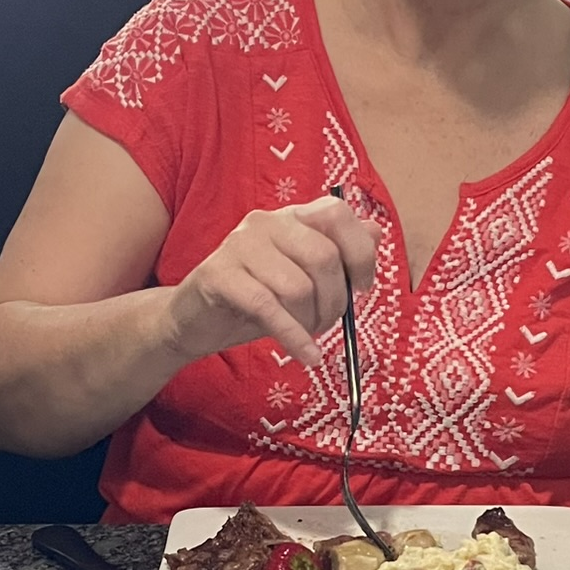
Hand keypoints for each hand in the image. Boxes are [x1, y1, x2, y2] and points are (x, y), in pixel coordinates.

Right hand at [163, 196, 381, 368]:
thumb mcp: (302, 277)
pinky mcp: (219, 274)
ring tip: (304, 334)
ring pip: (298, 287)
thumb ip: (338, 254)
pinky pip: (269, 308)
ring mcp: (240, 245)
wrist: (195, 320)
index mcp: (291, 217)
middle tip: (327, 323)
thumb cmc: (254, 298)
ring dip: (310, 322)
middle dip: (335, 300)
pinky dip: (294, 338)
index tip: (361, 286)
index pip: (336, 213)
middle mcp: (266, 222)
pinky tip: (305, 356)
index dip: (359, 252)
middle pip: (323, 257)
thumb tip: (375, 232)